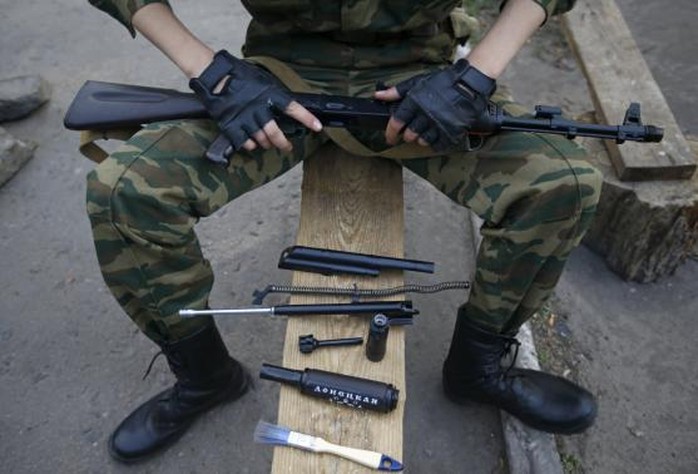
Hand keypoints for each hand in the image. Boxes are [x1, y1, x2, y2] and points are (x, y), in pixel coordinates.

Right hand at [189, 50, 320, 152]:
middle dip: (284, 144)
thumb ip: (272, 93)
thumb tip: (284, 105)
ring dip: (267, 144)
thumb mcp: (261, 79)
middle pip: (275, 133)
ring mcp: (245, 118)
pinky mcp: (231, 125)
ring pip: (262, 140)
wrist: (213, 75)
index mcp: (268, 94)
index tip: (318, 127)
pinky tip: (252, 143)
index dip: (306, 118)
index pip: (292, 108)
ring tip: (269, 144)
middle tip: (287, 147)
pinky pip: (245, 143)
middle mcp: (258, 108)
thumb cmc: (238, 74)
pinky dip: (251, 145)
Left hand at [375, 60, 495, 151]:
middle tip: (412, 130)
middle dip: (408, 134)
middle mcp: (425, 115)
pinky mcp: (451, 131)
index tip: (389, 138)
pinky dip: (435, 143)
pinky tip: (436, 135)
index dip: (390, 133)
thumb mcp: (417, 82)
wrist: (469, 84)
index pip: (396, 123)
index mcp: (415, 102)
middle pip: (409, 135)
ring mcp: (439, 124)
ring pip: (422, 141)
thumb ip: (396, 92)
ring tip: (425, 130)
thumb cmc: (443, 82)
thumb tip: (377, 96)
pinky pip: (438, 145)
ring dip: (421, 138)